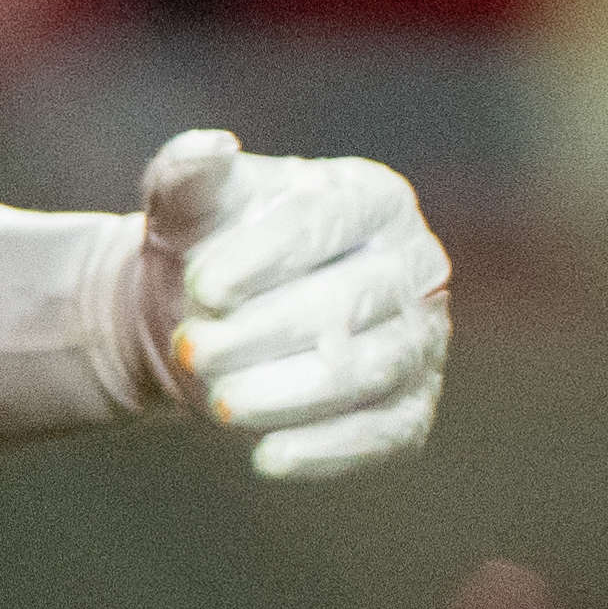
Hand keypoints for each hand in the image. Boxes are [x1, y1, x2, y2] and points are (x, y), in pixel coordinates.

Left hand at [138, 132, 450, 478]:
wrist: (207, 321)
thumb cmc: (208, 249)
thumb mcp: (186, 209)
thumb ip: (188, 176)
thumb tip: (209, 150)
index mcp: (373, 199)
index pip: (331, 223)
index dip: (269, 257)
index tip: (202, 289)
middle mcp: (416, 265)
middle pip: (356, 299)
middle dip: (269, 331)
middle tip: (193, 351)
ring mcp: (421, 339)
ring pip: (373, 369)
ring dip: (293, 391)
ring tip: (218, 404)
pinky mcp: (411, 406)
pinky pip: (386, 433)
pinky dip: (330, 449)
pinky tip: (267, 457)